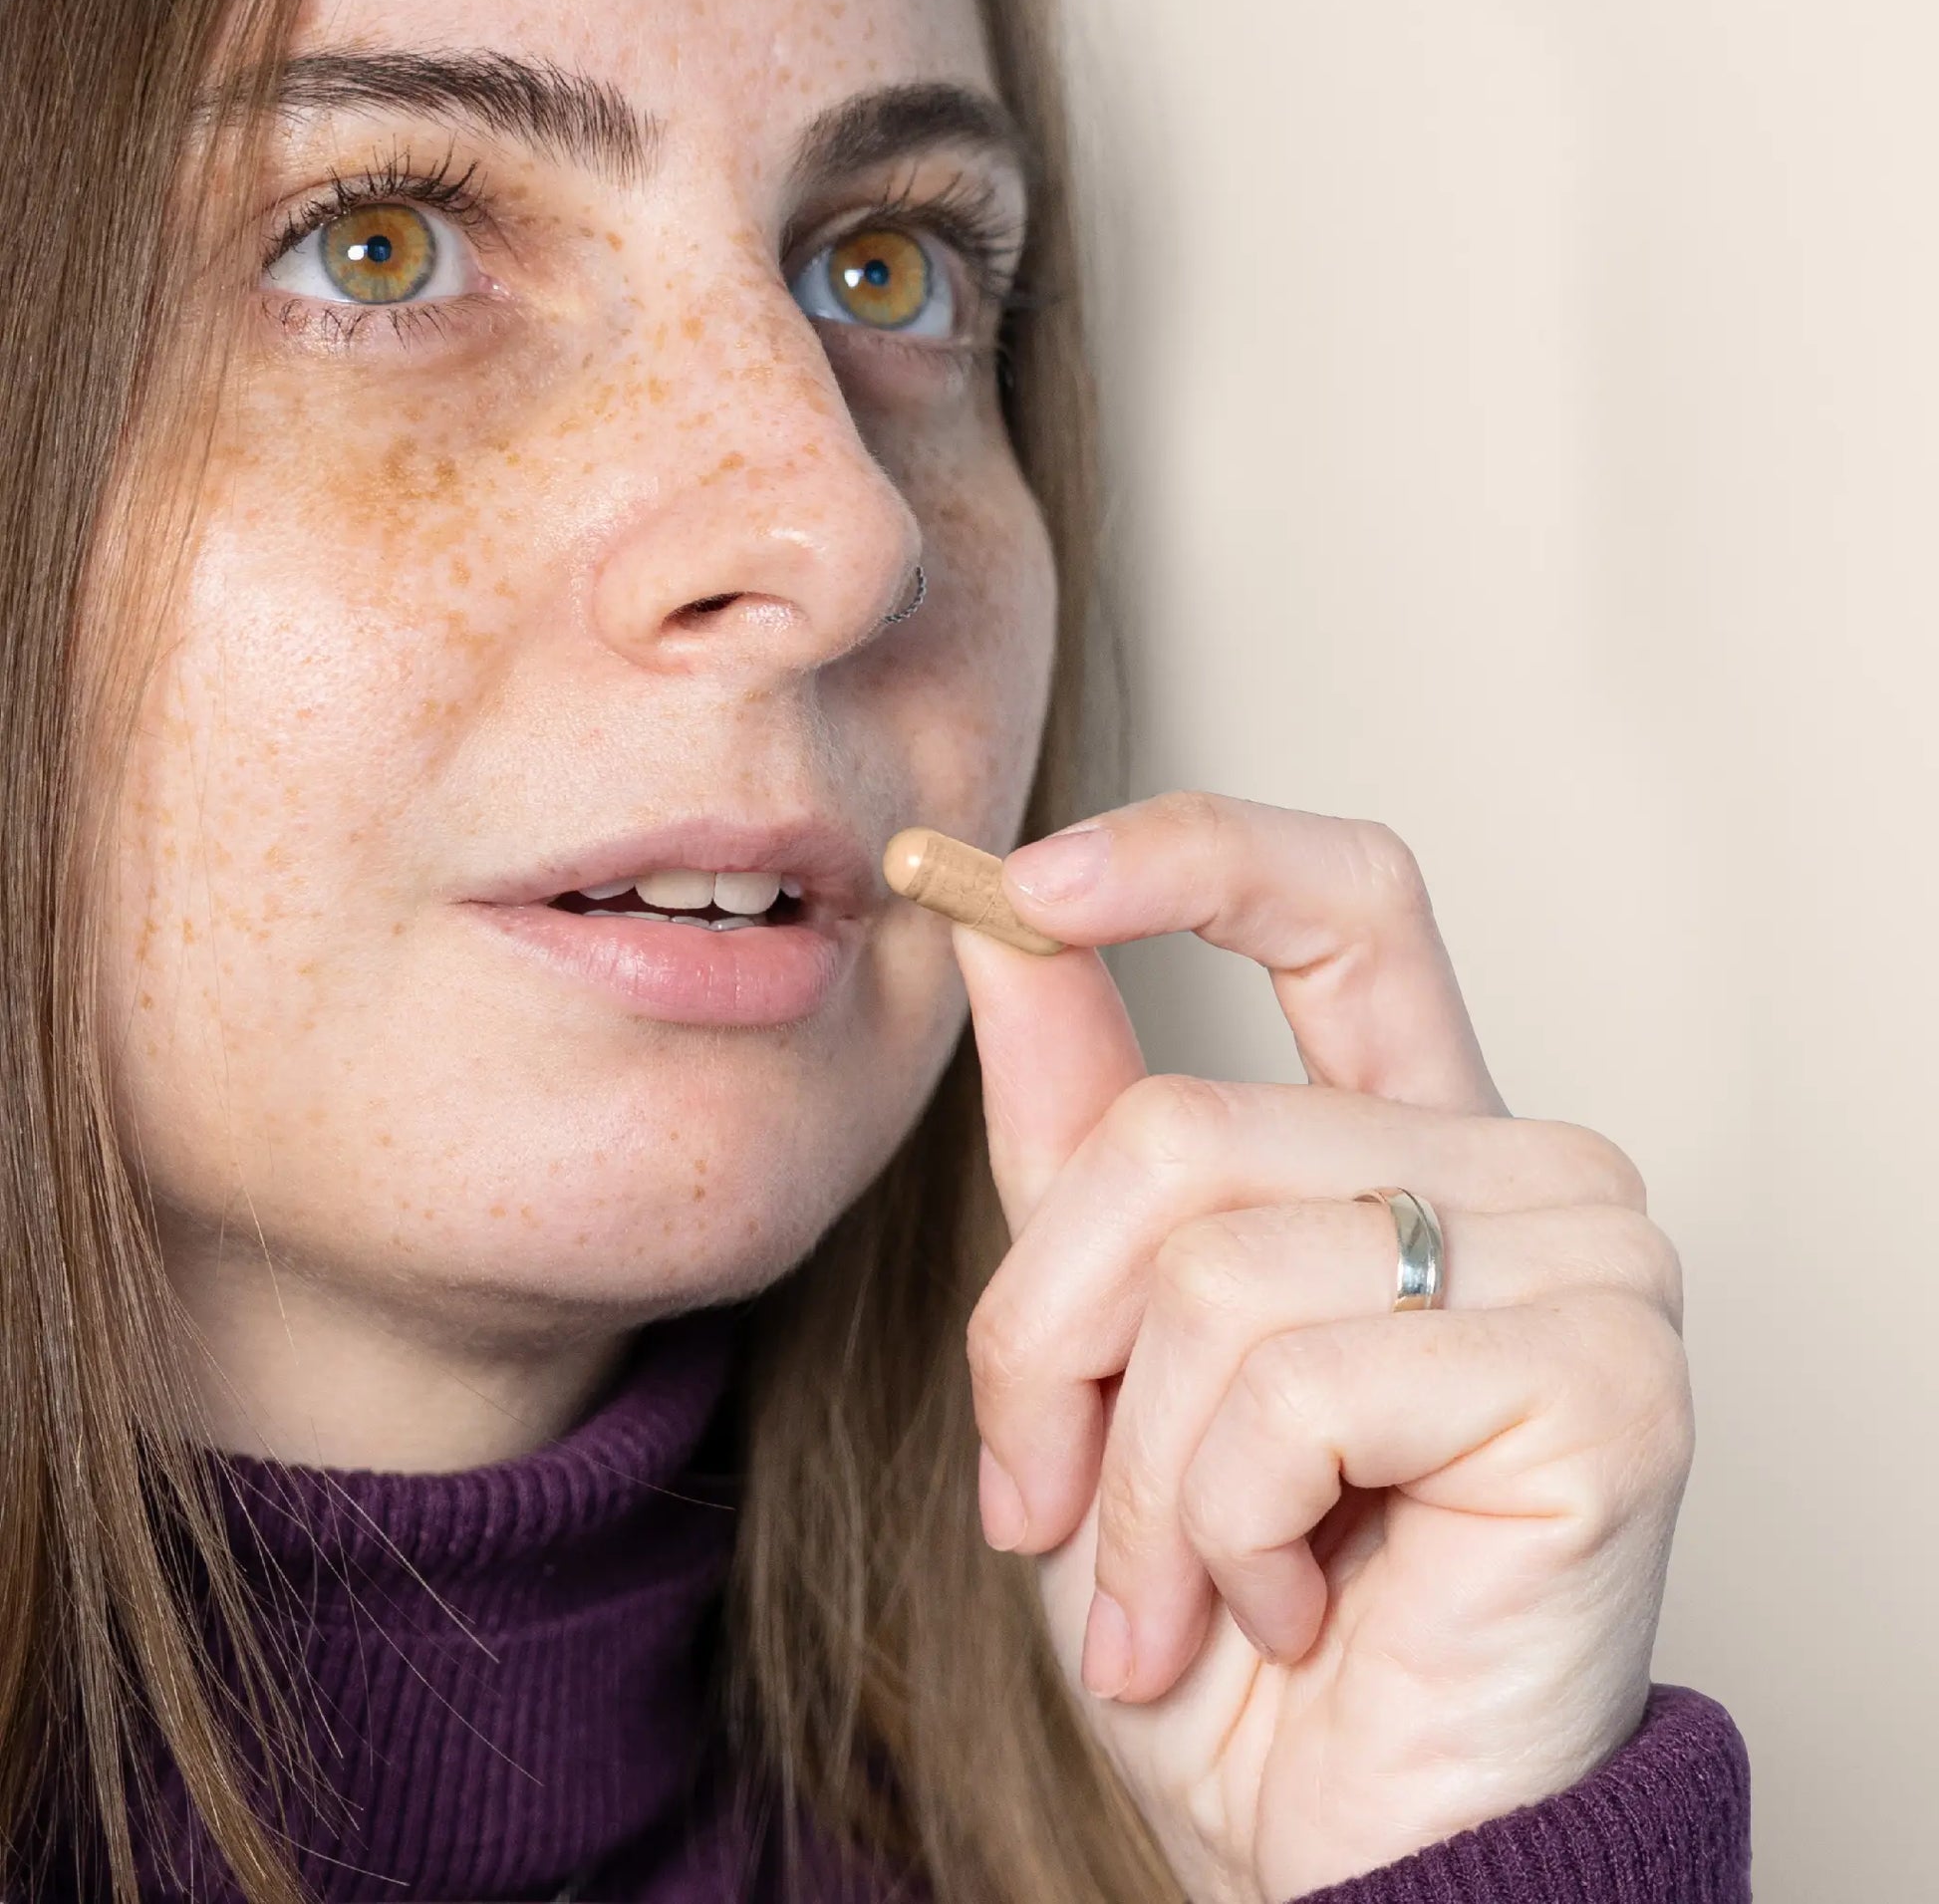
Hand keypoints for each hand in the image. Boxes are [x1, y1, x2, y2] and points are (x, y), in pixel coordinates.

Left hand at [955, 793, 1690, 1902]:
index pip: (1343, 898)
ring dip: (1132, 1470)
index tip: (1011, 883)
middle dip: (1047, 1338)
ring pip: (1213, 1266)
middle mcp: (1526, 1173)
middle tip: (1052, 1492)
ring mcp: (1586, 1263)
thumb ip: (1075, 1129)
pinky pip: (1292, 1385)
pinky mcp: (1604, 1380)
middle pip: (1181, 1131)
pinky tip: (1283, 1610)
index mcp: (1417, 1138)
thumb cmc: (1232, 1598)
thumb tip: (1001, 931)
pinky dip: (1220, 1524)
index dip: (1182, 855)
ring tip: (1179, 1587)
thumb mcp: (1108, 1342)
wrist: (1340, 1845)